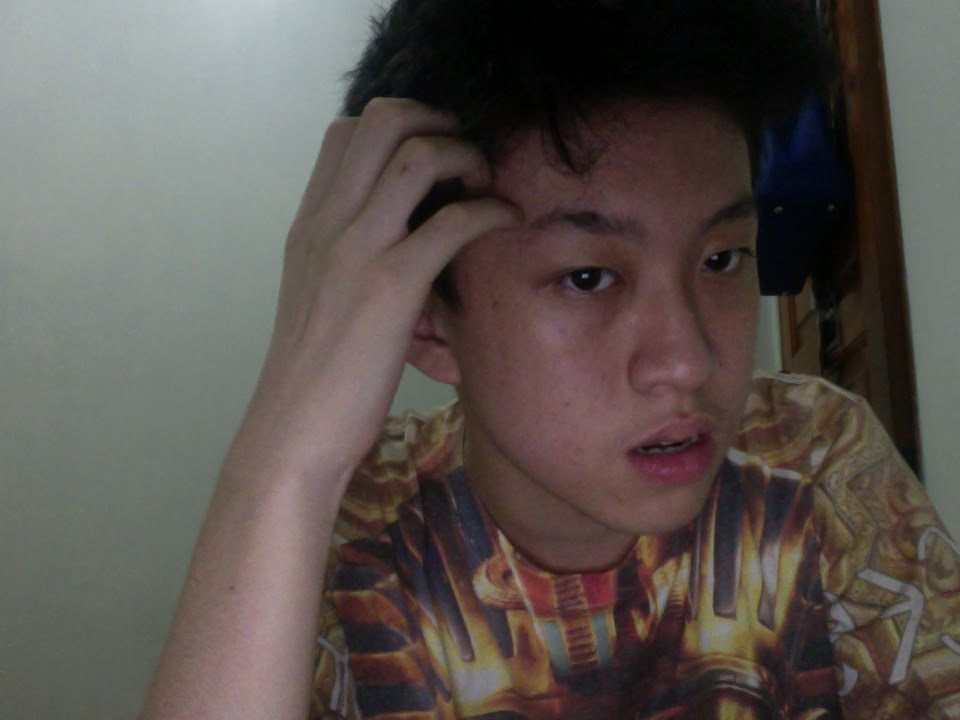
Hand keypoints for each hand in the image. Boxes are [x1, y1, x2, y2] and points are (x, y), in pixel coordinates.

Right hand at [229, 98, 519, 493]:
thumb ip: (345, 256)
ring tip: (487, 181)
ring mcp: (357, 250)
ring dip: (466, 154)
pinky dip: (490, 208)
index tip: (436, 150)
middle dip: (438, 119)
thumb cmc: (314, 377)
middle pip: (382, 120)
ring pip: (417, 155)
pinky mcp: (392, 286)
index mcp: (309, 225)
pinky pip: (453, 220)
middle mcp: (328, 224)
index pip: (345, 132)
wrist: (294, 432)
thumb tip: (394, 238)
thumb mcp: (318, 297)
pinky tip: (507, 219)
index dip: (400, 124)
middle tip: (468, 152)